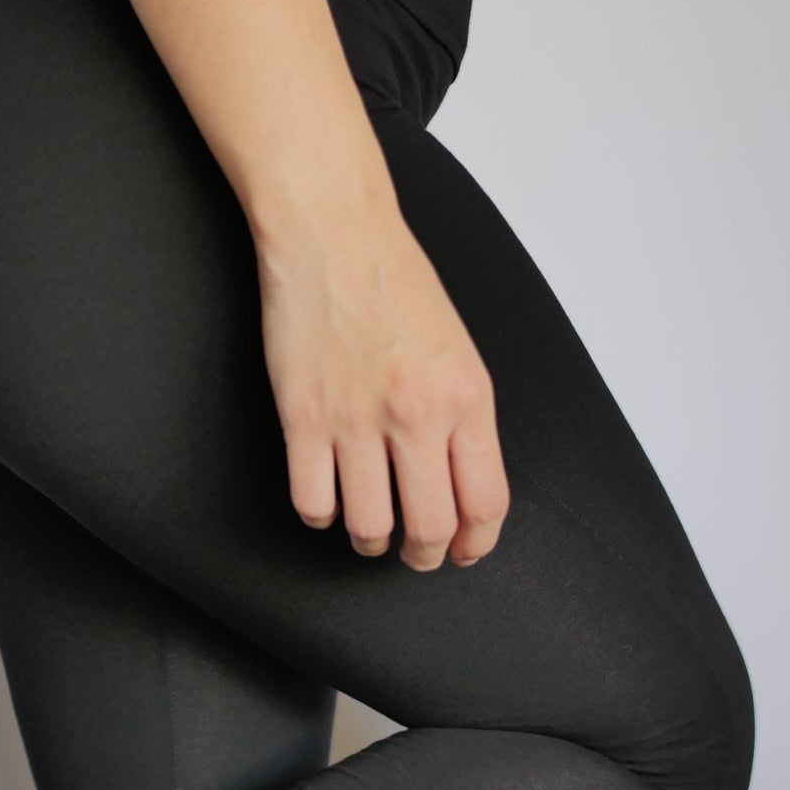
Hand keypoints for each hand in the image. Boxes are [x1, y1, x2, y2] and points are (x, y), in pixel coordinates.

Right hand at [254, 172, 509, 569]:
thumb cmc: (395, 283)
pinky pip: (312, 502)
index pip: (485, 502)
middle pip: (430, 528)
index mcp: (466, 397)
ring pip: (369, 526)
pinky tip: (326, 499)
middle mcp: (416, 415)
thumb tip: (461, 483)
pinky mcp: (304, 418)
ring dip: (371, 540)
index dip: (477, 542)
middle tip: (416, 553)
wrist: (334, 235)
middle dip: (425, 554)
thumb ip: (463, 418)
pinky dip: (321, 515)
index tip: (465, 551)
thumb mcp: (458, 349)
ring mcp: (356, 420)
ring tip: (370, 529)